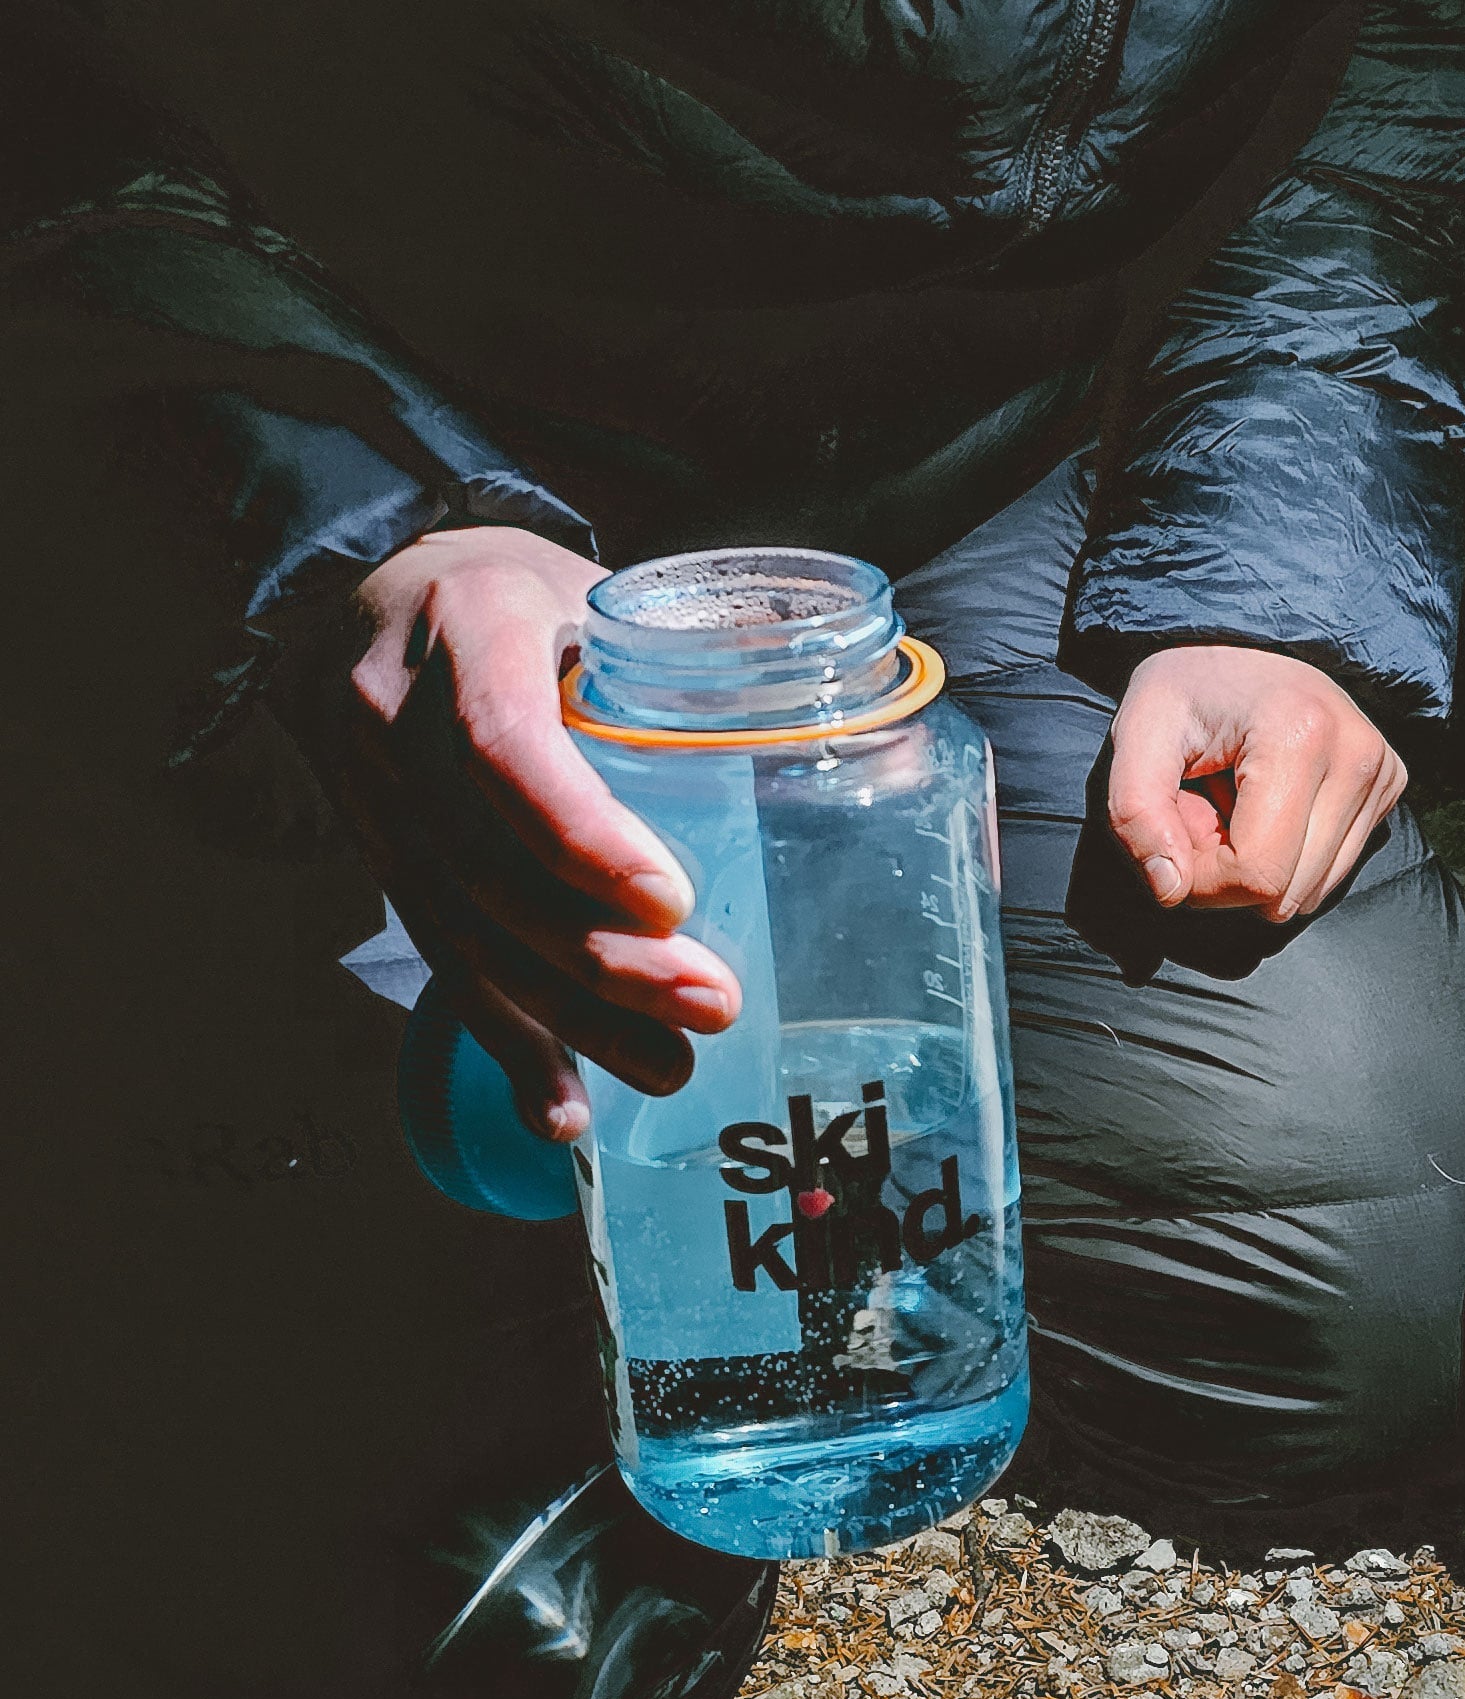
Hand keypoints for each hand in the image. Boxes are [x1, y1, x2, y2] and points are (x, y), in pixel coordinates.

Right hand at [291, 528, 741, 1138]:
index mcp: (467, 630)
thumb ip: (701, 646)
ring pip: (466, 932)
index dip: (578, 834)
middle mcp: (394, 721)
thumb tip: (864, 709)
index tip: (670, 901)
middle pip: (490, 867)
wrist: (366, 594)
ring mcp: (374, 801)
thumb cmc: (518, 594)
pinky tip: (564, 1112)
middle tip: (714, 1005)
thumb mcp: (592, 586)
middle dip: (604, 956)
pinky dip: (508, 1043)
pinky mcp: (382, 862)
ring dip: (572, 1018)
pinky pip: (441, 959)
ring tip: (670, 1071)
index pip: (502, 747)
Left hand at [1105, 645, 1406, 920]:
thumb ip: (1135, 812)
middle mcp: (1357, 755)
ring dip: (1261, 869)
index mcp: (1299, 735)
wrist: (1245, 638)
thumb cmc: (1188, 689)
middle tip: (1207, 813)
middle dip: (1230, 876)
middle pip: (1287, 894)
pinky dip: (1292, 857)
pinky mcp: (1389, 785)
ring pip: (1311, 894)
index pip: (1258, 874)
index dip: (1203, 879)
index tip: (1179, 833)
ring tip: (1239, 805)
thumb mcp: (1138, 732)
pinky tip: (1272, 805)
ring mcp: (1381, 772)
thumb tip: (1172, 891)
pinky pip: (1332, 873)